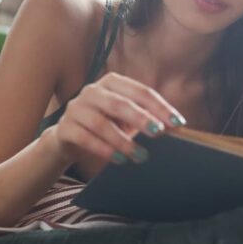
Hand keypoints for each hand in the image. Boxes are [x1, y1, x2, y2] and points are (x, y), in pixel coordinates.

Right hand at [50, 72, 185, 166]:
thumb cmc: (107, 124)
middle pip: (118, 103)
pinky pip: (84, 137)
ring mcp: (76, 108)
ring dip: (123, 141)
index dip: (160, 107)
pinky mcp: (65, 127)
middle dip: (141, 119)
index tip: (177, 123)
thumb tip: (176, 126)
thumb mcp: (127, 118)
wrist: (70, 137)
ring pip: (100, 123)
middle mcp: (92, 91)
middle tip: (158, 134)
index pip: (140, 91)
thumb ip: (148, 118)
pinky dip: (104, 149)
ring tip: (141, 156)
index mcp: (112, 83)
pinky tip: (119, 160)